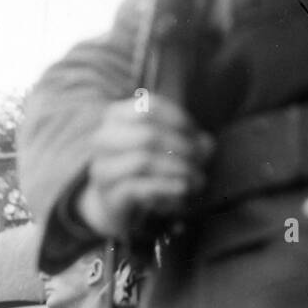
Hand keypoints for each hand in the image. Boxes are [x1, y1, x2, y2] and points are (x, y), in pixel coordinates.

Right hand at [77, 94, 213, 238]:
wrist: (118, 199)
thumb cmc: (147, 163)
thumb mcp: (168, 144)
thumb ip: (190, 138)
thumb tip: (204, 147)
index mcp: (116, 116)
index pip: (150, 107)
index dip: (178, 119)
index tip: (194, 134)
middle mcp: (102, 139)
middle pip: (147, 136)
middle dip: (181, 147)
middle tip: (199, 159)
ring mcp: (103, 168)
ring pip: (143, 161)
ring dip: (177, 169)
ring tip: (194, 178)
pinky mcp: (109, 195)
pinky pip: (140, 188)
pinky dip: (166, 188)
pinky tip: (182, 189)